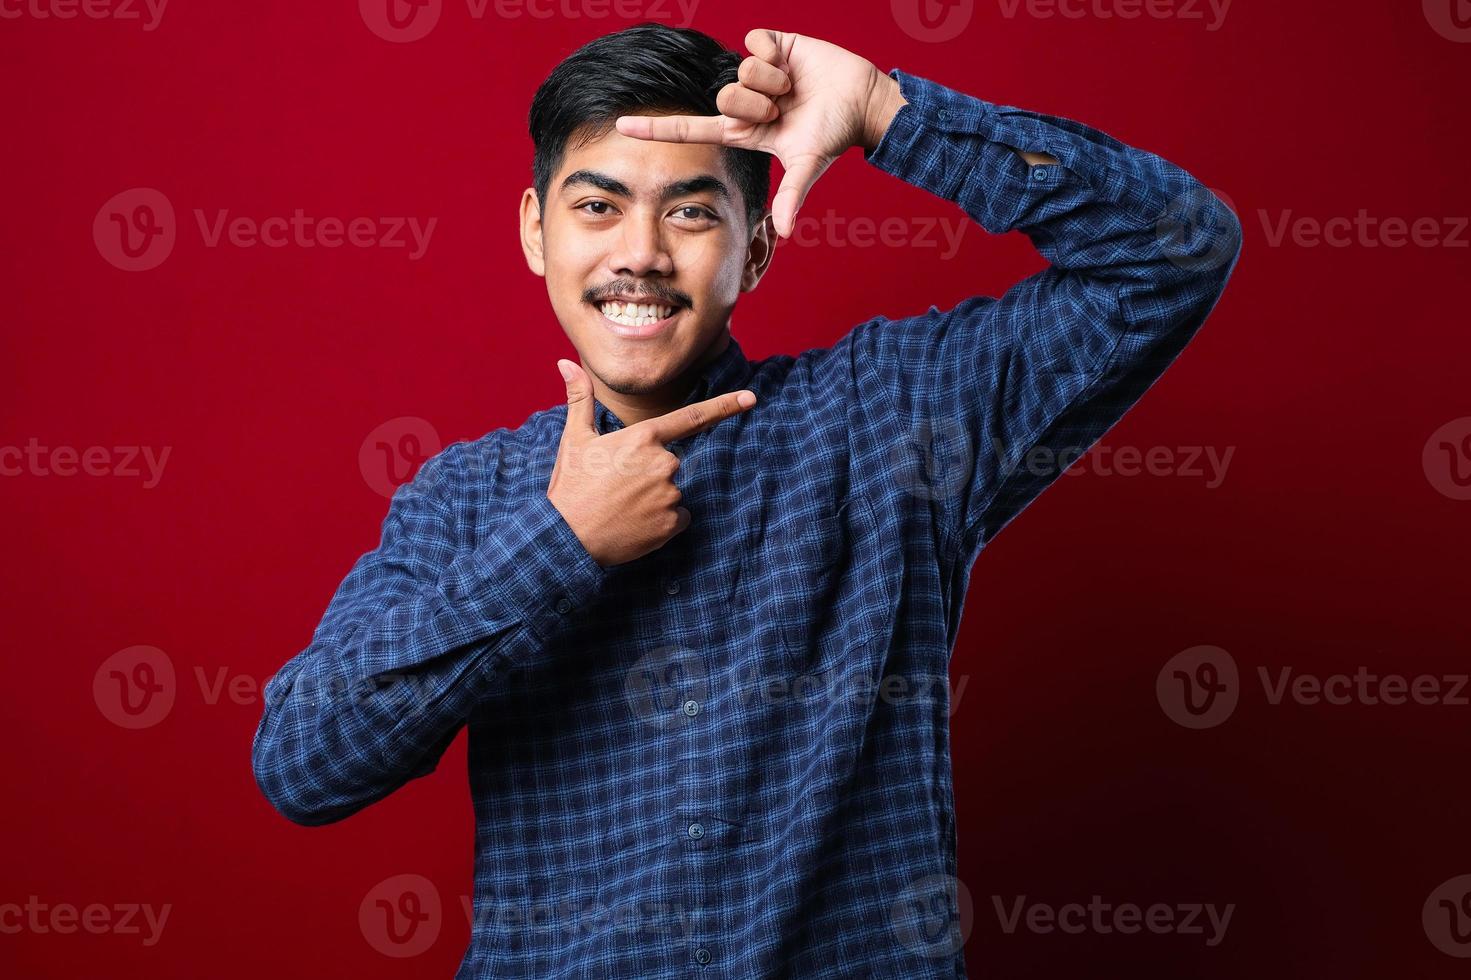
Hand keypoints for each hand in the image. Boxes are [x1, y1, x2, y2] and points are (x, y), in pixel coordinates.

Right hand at [547, 360, 757, 566]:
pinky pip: (677, 518)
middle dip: (647, 474)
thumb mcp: (574, 439)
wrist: (567, 537)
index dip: (726, 406)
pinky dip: (660, 523)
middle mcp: (664, 462)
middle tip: (615, 487)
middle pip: (669, 463)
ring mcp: (671, 494)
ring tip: (620, 507)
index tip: (751, 398)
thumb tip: (565, 363)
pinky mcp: (672, 522)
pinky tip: (634, 524)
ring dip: (652, 499)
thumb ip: (580, 399)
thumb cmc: (571, 485)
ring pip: (672, 492)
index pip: (692, 417)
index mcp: (644, 437)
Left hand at [614, 29, 902, 238]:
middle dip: (759, 104)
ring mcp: (754, 72)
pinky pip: (754, 42)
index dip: (657, 128)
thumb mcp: (807, 165)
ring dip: (773, 80)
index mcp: (742, 130)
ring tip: (794, 88)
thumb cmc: (834, 135)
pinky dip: (776, 54)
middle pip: (725, 96)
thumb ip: (791, 197)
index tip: (621, 127)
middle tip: (784, 109)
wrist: (861, 101)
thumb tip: (784, 233)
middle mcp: (743, 101)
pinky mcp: (770, 44)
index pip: (690, 129)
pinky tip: (792, 63)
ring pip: (741, 70)